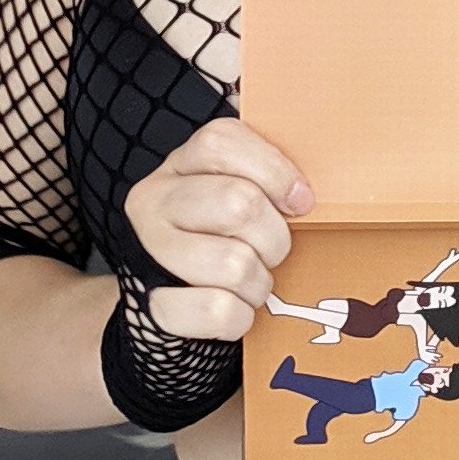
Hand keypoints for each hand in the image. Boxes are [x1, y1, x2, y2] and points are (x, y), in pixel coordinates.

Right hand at [122, 121, 311, 342]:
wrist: (171, 298)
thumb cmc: (222, 240)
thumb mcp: (240, 195)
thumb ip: (269, 179)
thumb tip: (308, 191)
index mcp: (182, 165)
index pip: (222, 142)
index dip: (274, 171)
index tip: (301, 202)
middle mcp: (156, 200)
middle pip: (238, 203)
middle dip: (275, 237)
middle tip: (274, 251)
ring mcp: (150, 251)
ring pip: (234, 264)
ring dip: (259, 282)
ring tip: (253, 282)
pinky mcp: (153, 303)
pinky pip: (218, 310)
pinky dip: (241, 317)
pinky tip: (236, 309)